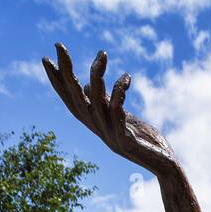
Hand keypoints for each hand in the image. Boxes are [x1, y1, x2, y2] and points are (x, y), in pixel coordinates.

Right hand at [42, 44, 177, 177]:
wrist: (165, 167)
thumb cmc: (144, 141)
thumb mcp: (121, 118)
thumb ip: (105, 103)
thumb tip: (88, 86)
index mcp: (95, 124)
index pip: (70, 101)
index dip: (57, 82)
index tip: (45, 58)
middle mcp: (99, 130)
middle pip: (76, 100)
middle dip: (66, 72)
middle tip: (59, 45)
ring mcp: (111, 136)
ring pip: (95, 103)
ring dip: (96, 75)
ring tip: (102, 54)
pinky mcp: (126, 141)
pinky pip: (117, 113)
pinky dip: (119, 92)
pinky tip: (126, 77)